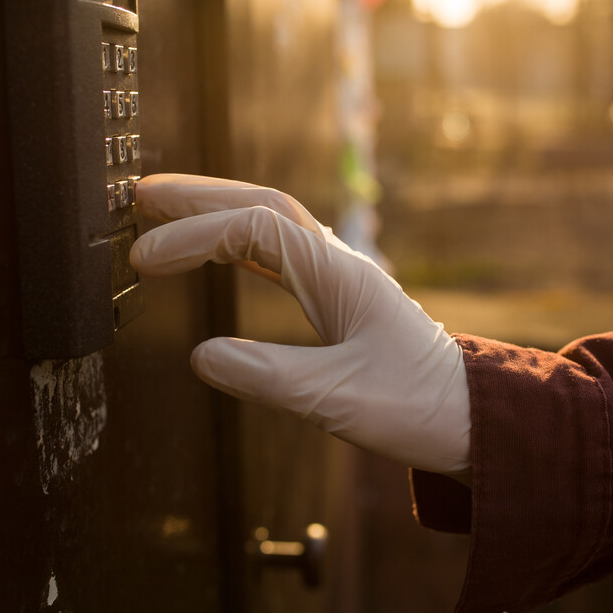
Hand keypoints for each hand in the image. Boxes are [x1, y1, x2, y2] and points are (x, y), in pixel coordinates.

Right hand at [130, 174, 470, 477]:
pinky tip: (219, 250)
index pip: (253, 229)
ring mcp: (340, 276)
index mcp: (339, 274)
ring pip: (270, 222)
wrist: (472, 418)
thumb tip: (201, 357)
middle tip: (140, 194)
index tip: (144, 260)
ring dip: (217, 211)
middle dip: (197, 196)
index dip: (193, 237)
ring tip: (164, 211)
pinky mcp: (339, 297)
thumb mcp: (339, 399)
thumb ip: (268, 377)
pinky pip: (280, 252)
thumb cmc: (419, 408)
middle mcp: (338, 263)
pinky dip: (239, 242)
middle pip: (260, 204)